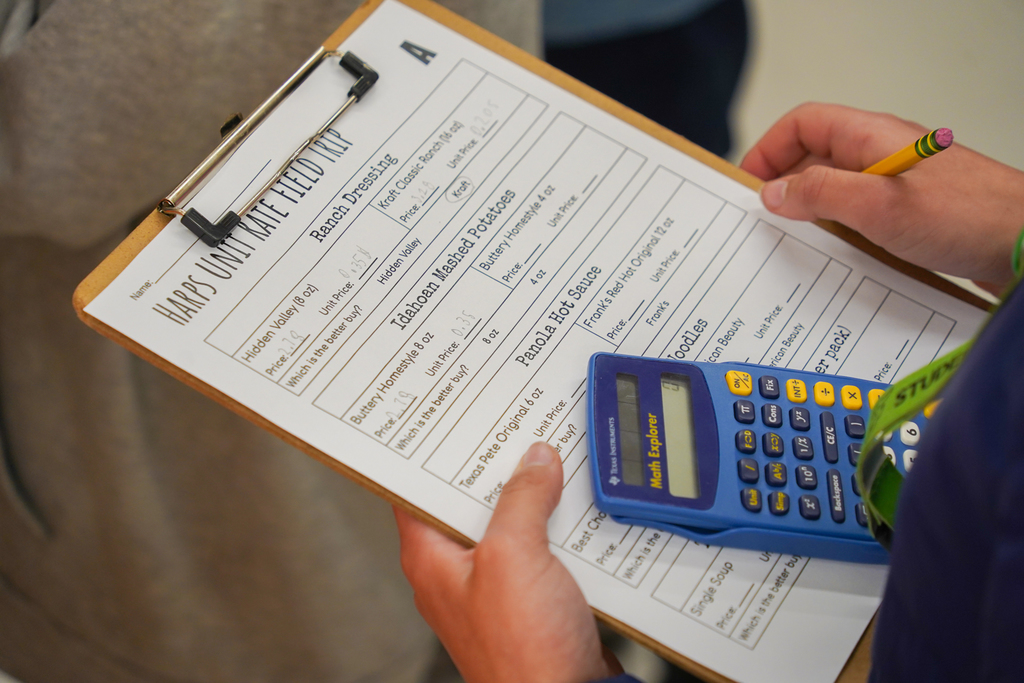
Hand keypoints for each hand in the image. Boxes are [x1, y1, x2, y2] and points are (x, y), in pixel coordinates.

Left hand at [393, 442, 620, 682]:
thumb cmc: (524, 656)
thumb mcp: (514, 557)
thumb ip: (521, 500)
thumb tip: (534, 462)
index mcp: (433, 559)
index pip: (415, 490)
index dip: (428, 453)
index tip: (444, 420)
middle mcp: (457, 572)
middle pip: (469, 502)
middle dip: (494, 468)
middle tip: (512, 428)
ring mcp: (495, 586)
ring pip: (509, 523)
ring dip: (532, 497)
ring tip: (551, 459)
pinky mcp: (531, 599)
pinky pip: (540, 549)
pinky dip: (556, 526)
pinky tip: (576, 508)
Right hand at [740, 102, 1023, 292]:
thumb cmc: (967, 218)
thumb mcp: (877, 207)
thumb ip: (820, 194)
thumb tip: (774, 192)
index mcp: (872, 137)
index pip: (804, 124)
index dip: (769, 149)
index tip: (748, 184)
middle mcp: (882, 155)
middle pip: (815, 156)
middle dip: (783, 184)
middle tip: (762, 218)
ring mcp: (897, 184)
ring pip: (836, 188)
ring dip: (811, 211)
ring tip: (793, 240)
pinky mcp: (910, 213)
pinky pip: (859, 214)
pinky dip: (838, 230)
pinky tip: (835, 256)